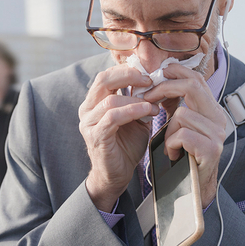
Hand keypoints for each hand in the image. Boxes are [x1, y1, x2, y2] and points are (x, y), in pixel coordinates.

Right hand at [79, 64, 158, 211]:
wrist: (116, 175)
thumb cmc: (126, 146)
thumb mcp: (135, 118)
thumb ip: (140, 101)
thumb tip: (157, 82)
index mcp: (95, 101)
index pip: (107, 75)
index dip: (128, 71)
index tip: (149, 75)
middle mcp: (88, 109)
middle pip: (104, 80)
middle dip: (129, 76)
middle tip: (150, 81)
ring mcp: (89, 123)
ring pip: (111, 99)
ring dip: (136, 99)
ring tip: (154, 105)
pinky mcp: (95, 136)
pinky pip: (113, 117)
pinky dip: (132, 111)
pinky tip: (147, 111)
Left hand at [144, 64, 227, 208]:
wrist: (193, 190)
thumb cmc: (183, 157)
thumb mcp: (179, 126)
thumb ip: (175, 106)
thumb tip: (159, 80)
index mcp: (211, 111)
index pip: (197, 79)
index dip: (177, 72)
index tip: (159, 73)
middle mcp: (218, 119)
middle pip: (192, 87)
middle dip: (166, 88)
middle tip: (149, 97)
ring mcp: (217, 134)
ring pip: (181, 114)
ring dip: (168, 131)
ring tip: (171, 147)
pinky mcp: (211, 149)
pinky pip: (182, 135)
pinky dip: (171, 144)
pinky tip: (175, 155)